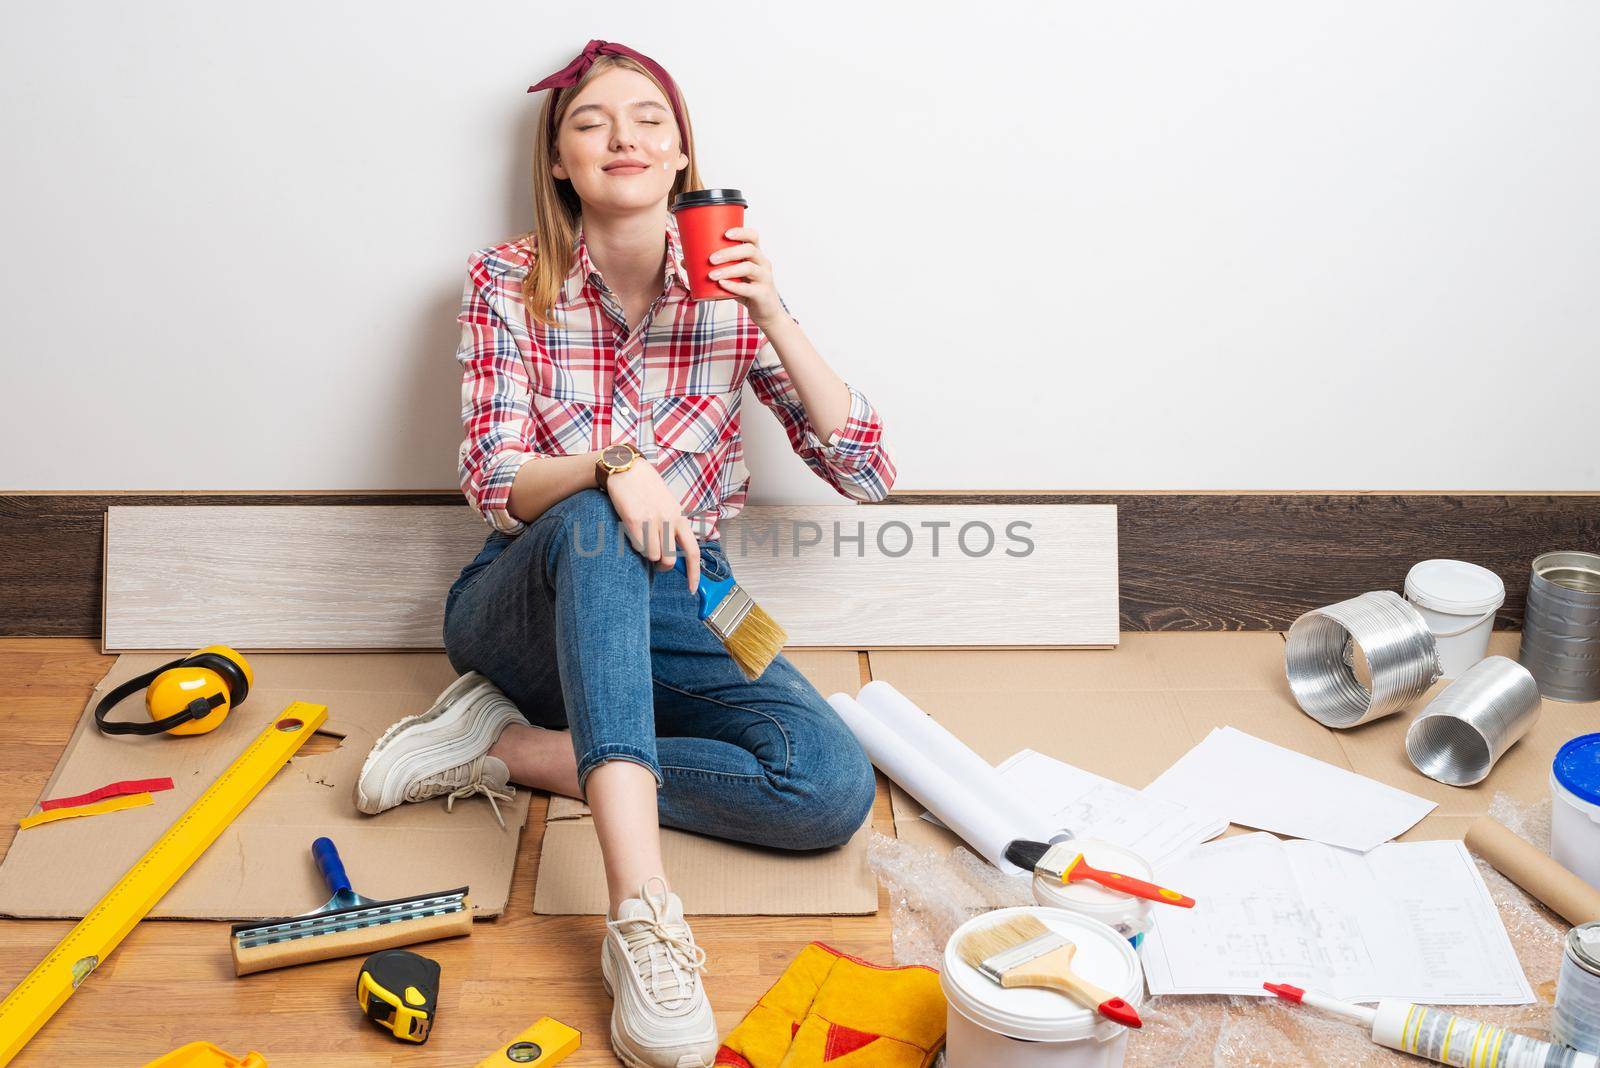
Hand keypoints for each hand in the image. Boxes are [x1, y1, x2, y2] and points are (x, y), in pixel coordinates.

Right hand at [601, 459, 700, 591]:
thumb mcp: (667, 504)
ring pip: (652, 556)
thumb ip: (672, 525)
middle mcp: (668, 519)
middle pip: (669, 559)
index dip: (693, 573)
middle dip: (661, 565)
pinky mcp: (634, 521)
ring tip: (641, 536)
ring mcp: (652, 521)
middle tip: (655, 559)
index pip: (692, 551)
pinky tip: (632, 529)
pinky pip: (638, 546)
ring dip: (646, 552)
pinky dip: (634, 544)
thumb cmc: (645, 487)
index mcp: (679, 516)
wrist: (626, 468)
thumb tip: (672, 551)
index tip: (691, 587)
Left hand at [707, 226, 785, 327]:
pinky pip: (748, 289)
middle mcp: (763, 263)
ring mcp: (764, 278)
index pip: (753, 236)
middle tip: (710, 259)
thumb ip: (715, 269)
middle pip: (749, 250)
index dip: (741, 232)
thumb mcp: (733, 277)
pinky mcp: (762, 294)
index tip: (725, 234)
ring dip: (728, 270)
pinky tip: (722, 285)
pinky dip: (734, 287)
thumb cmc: (747, 291)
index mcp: (756, 255)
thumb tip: (684, 261)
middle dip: (728, 252)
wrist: (766, 313)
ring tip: (712, 275)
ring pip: (748, 268)